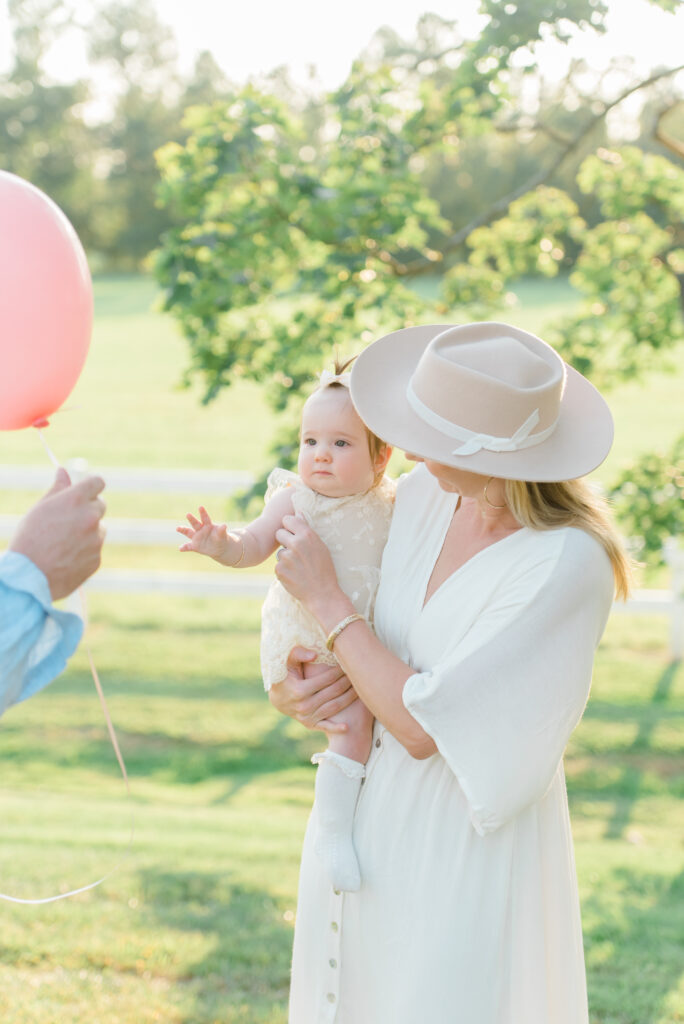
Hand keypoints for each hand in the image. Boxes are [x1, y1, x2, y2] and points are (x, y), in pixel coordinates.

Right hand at [9, 467, 105, 599]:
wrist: (29, 577)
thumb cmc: (29, 539)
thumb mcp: (40, 509)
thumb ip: (57, 489)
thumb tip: (64, 472)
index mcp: (76, 500)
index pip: (98, 482)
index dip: (91, 486)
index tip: (85, 491)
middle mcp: (90, 517)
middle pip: (100, 505)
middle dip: (88, 509)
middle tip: (68, 519)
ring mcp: (96, 539)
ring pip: (98, 529)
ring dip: (87, 531)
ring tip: (62, 543)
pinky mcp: (97, 558)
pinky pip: (94, 549)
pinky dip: (84, 551)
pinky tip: (65, 558)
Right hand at [177, 506, 232, 561]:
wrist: (219, 548)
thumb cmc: (221, 538)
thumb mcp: (222, 535)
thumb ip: (221, 531)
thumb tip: (224, 525)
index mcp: (208, 525)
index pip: (205, 518)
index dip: (203, 513)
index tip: (200, 507)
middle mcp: (200, 529)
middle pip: (195, 523)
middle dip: (192, 519)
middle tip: (188, 514)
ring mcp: (196, 537)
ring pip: (188, 532)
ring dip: (183, 530)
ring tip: (178, 528)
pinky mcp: (194, 546)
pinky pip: (188, 546)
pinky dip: (184, 547)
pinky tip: (181, 548)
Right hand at [269, 646, 357, 732]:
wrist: (278, 698)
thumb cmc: (285, 675)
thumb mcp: (287, 662)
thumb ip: (298, 653)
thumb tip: (315, 655)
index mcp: (299, 690)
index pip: (326, 679)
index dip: (339, 671)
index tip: (348, 664)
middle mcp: (304, 705)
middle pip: (333, 692)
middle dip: (347, 682)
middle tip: (358, 674)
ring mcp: (307, 716)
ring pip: (334, 707)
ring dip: (349, 698)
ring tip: (360, 689)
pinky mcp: (309, 724)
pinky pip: (325, 726)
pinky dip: (336, 728)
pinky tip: (348, 727)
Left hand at [274, 514, 341, 615]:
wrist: (322, 594)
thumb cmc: (324, 569)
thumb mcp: (321, 546)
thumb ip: (306, 528)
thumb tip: (297, 512)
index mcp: (307, 535)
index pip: (287, 520)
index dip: (289, 526)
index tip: (293, 532)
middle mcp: (295, 544)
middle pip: (279, 533)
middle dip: (285, 541)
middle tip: (296, 552)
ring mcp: (286, 557)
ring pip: (279, 551)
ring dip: (286, 558)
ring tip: (299, 567)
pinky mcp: (279, 570)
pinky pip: (278, 565)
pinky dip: (284, 570)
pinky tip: (295, 575)